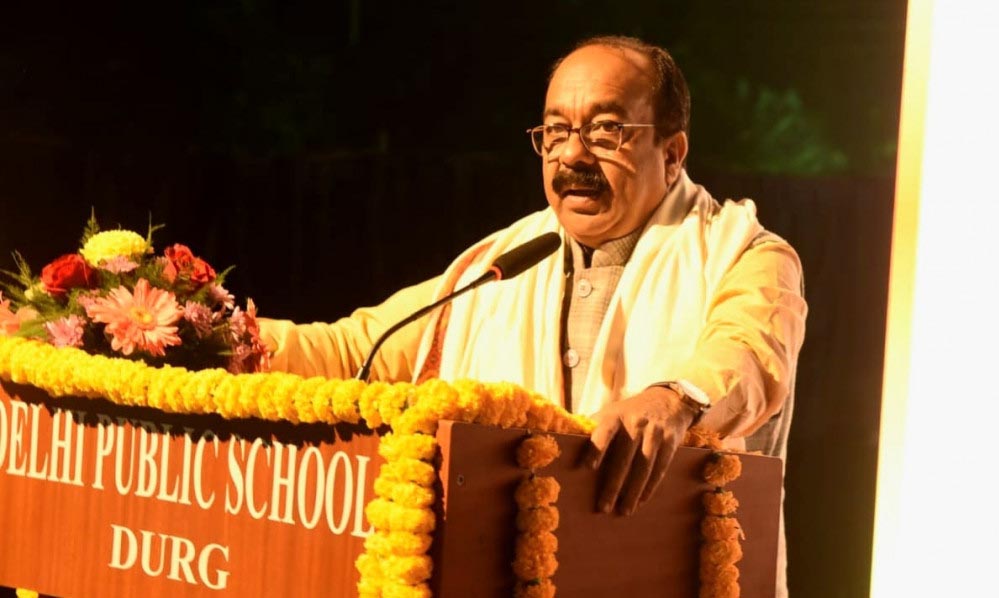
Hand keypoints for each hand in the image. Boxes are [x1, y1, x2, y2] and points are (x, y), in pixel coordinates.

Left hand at [584, 386, 697, 514]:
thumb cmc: (630, 412)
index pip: (604, 432)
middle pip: (624, 458)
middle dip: (613, 485)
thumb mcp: (612, 411)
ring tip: (624, 511)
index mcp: (616, 416)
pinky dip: (650, 487)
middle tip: (603, 507)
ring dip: (633, 492)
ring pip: (643, 467)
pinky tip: (641, 501)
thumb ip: (593, 425)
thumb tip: (564, 438)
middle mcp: (635, 423)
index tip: (587, 468)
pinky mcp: (671, 442)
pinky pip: (660, 468)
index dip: (596, 449)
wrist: (667, 400)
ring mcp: (654, 432)